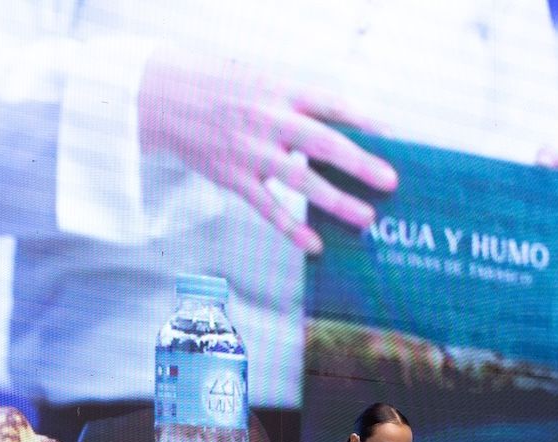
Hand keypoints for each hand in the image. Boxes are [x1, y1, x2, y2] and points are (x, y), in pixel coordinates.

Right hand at [138, 55, 397, 253]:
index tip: (393, 136)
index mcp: (280, 90)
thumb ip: (300, 102)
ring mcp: (250, 151)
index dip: (363, 120)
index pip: (330, 103)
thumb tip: (345, 129)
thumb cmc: (222, 87)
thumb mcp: (263, 80)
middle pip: (321, 143)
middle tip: (390, 182)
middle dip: (359, 163)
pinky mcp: (233, 177)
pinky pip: (267, 207)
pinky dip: (291, 228)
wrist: (164, 97)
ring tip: (366, 218)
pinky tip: (315, 245)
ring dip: (336, 200)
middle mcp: (267, 120)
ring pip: (300, 180)